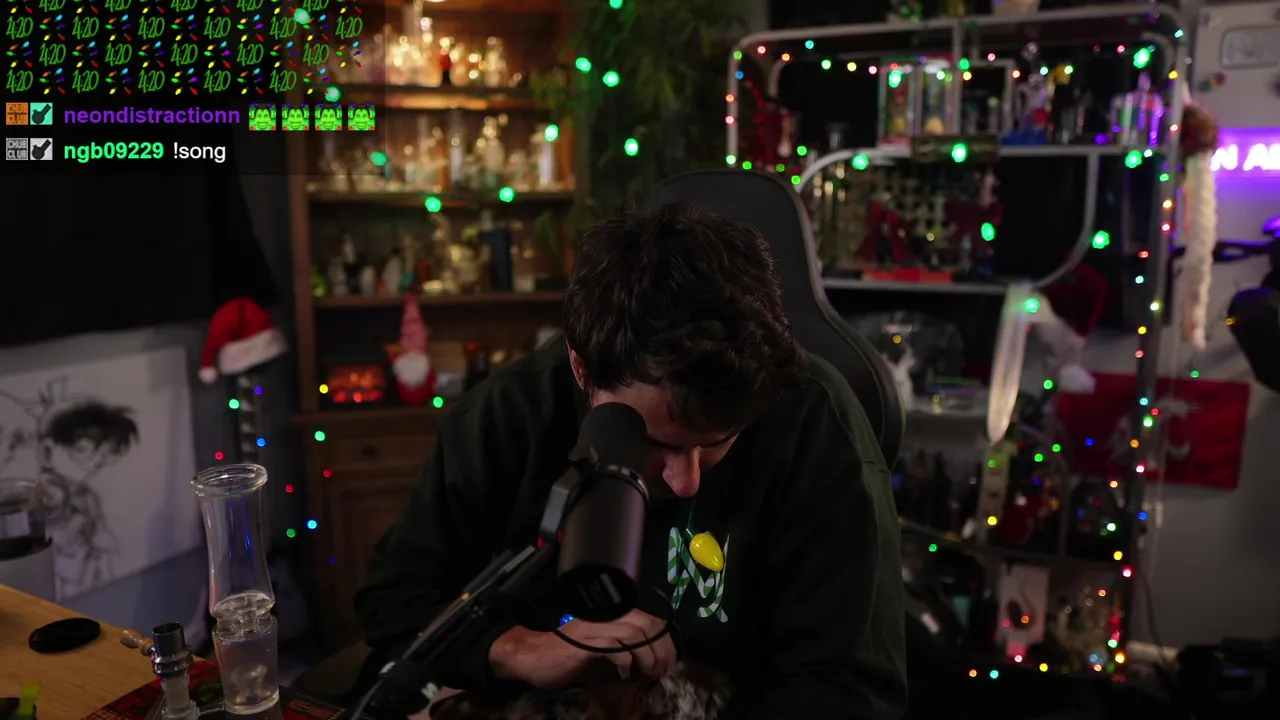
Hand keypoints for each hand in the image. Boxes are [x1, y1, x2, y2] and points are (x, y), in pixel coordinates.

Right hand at [488, 610, 675, 688]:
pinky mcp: (586, 643)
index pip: (650, 619)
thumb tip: (651, 660)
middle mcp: (606, 617)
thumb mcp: (601, 648)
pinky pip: (615, 648)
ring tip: (647, 674)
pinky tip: (623, 674)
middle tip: (663, 671)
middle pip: (647, 624)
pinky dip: (625, 663)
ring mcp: (596, 628)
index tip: (669, 661)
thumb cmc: (567, 655)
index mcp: (612, 617)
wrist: (534, 657)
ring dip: (647, 657)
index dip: (665, 640)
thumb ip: (623, 647)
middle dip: (661, 649)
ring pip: (635, 634)